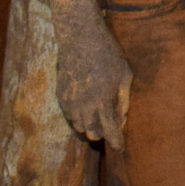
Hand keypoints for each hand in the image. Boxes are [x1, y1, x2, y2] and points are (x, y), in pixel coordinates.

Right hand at [55, 20, 131, 149]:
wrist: (79, 37)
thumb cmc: (107, 54)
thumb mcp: (124, 75)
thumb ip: (123, 101)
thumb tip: (122, 121)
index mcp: (102, 102)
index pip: (110, 132)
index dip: (117, 142)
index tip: (121, 148)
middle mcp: (83, 107)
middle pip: (93, 133)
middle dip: (104, 131)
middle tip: (112, 122)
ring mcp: (69, 103)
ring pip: (80, 126)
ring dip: (90, 123)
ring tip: (99, 109)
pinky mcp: (60, 96)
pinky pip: (70, 115)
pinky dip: (79, 114)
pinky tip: (86, 100)